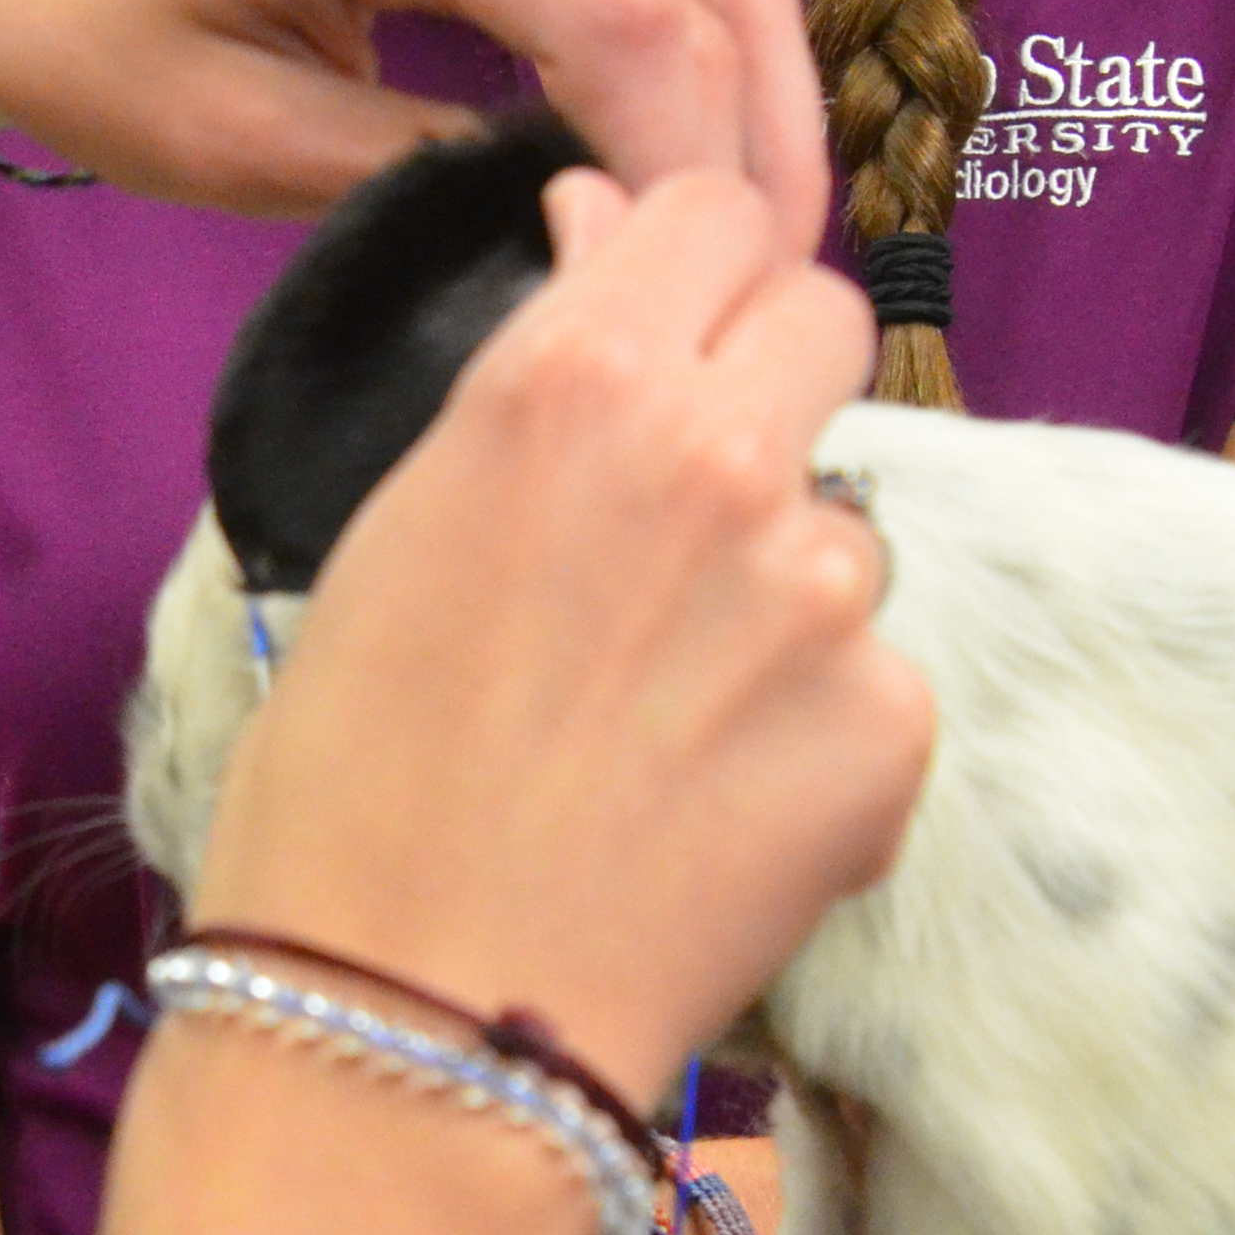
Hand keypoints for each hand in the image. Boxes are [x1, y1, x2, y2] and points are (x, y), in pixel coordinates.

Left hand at [0, 0, 831, 250]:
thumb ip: (406, 176)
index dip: (703, 161)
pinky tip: (709, 128)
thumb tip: (562, 225)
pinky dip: (722, 13)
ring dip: (766, 67)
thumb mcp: (222, 139)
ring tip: (758, 220)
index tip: (717, 285)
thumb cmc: (72, 13)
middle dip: (765, 128)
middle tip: (771, 284)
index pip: (636, 16)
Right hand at [193, 169, 929, 1103]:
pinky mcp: (887, 729)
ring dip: (784, 594)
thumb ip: (538, 374)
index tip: (664, 336)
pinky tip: (707, 815)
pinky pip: (878, 687)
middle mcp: (715, 454)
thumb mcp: (400, 529)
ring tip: (659, 722)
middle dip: (770, 388)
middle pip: (824, 323)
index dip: (693, 273)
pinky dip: (815, 743)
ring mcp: (819, 595)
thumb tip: (605, 223)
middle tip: (684, 516)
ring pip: (849, 528)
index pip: (717, 214)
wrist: (401, 1020)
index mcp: (570, 377)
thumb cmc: (347, 782)